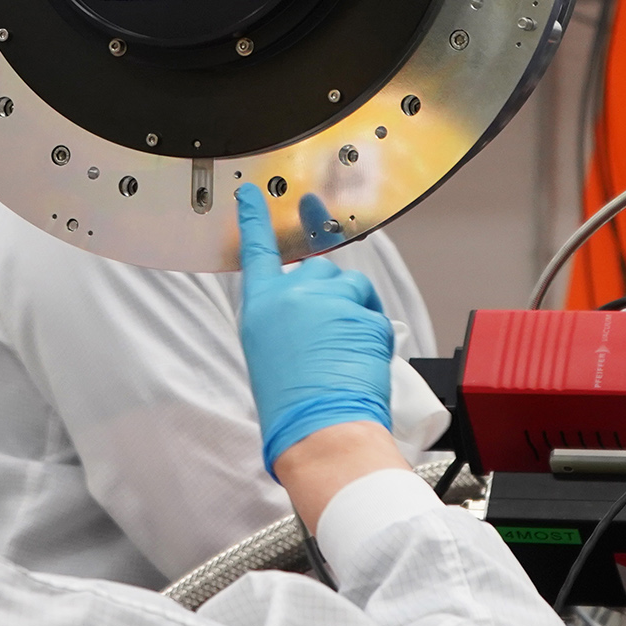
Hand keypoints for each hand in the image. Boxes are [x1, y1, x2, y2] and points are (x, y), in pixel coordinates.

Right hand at [234, 182, 393, 474]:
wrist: (321, 432)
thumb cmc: (291, 409)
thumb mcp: (267, 355)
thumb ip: (281, 321)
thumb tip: (305, 315)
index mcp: (260, 307)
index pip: (256, 250)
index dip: (255, 219)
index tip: (253, 193)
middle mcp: (292, 294)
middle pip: (317, 269)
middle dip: (329, 295)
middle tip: (328, 337)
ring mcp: (329, 299)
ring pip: (351, 288)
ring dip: (354, 312)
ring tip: (345, 355)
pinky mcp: (362, 311)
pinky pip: (372, 314)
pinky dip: (372, 334)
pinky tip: (360, 362)